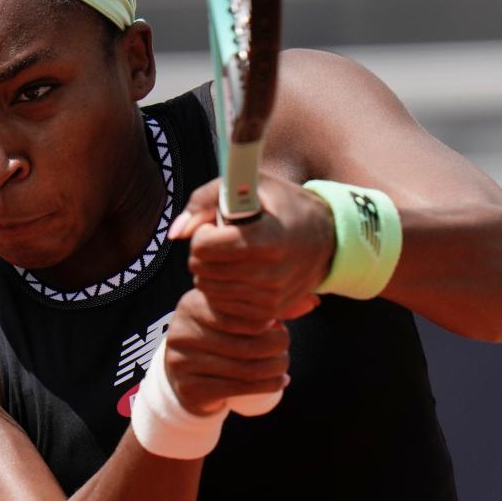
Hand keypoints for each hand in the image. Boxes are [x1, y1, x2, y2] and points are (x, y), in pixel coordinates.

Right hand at [163, 288, 289, 416]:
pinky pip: (238, 388)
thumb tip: (312, 302)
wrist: (186, 380)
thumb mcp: (234, 316)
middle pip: (245, 342)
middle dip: (277, 347)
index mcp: (191, 304)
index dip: (266, 321)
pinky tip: (278, 382)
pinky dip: (267, 386)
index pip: (239, 312)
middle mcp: (181, 331)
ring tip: (283, 366)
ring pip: (245, 368)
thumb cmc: (218, 340)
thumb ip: (268, 305)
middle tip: (285, 349)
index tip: (277, 326)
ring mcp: (182, 362)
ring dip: (276, 369)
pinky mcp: (189, 388)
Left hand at [170, 174, 334, 322]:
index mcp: (267, 239)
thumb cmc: (280, 206)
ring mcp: (271, 298)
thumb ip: (203, 202)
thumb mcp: (247, 186)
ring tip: (234, 256)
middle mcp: (271, 273)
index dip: (204, 232)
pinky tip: (238, 276)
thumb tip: (175, 234)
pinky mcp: (270, 314)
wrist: (327, 238)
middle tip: (225, 241)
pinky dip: (223, 291)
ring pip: (207, 290)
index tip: (219, 225)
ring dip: (211, 272)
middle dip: (204, 252)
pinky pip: (222, 308)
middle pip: (201, 270)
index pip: (203, 246)